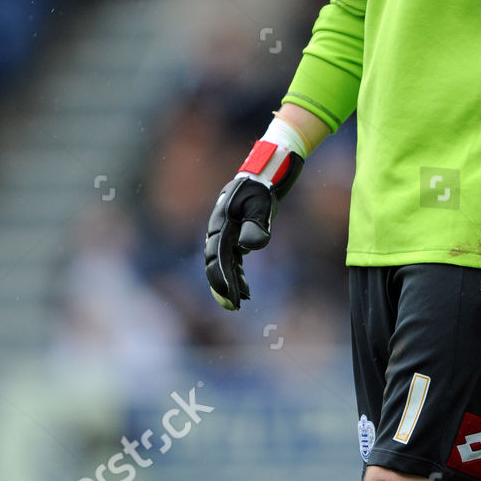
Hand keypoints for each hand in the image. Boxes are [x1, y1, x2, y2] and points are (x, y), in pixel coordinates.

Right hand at [204, 138, 303, 309]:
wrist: (265, 172)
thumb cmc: (263, 187)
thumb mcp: (262, 203)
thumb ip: (256, 224)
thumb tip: (248, 247)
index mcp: (221, 222)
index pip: (217, 256)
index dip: (222, 278)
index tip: (231, 296)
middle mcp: (218, 229)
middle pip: (215, 263)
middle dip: (222, 286)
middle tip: (233, 307)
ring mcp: (225, 233)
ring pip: (223, 264)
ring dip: (231, 283)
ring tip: (240, 302)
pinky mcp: (234, 235)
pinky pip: (232, 260)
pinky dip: (238, 275)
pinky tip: (246, 289)